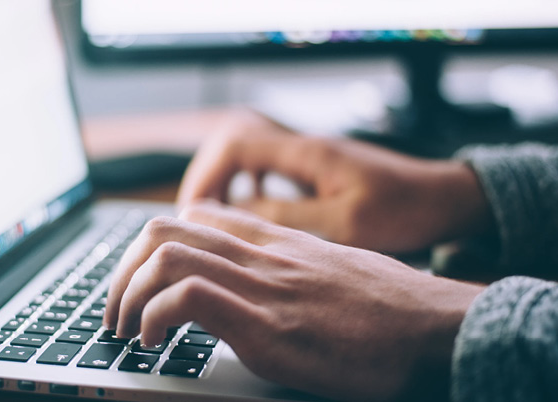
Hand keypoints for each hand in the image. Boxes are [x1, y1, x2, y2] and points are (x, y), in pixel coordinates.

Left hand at [105, 201, 483, 401]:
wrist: (440, 329)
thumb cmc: (395, 310)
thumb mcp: (335, 273)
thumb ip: (292, 269)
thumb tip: (266, 288)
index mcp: (278, 242)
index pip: (196, 216)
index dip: (154, 245)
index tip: (143, 281)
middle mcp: (263, 254)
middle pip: (165, 228)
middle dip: (123, 270)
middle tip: (116, 310)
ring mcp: (264, 286)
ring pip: (165, 255)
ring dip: (127, 294)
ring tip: (125, 330)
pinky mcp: (269, 326)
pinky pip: (188, 298)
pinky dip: (154, 317)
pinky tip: (154, 343)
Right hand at [177, 111, 491, 252]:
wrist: (445, 199)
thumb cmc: (405, 210)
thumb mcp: (345, 223)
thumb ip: (289, 216)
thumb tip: (237, 215)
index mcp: (307, 153)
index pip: (235, 144)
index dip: (206, 174)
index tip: (194, 210)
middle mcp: (304, 147)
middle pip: (233, 144)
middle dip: (208, 178)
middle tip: (196, 217)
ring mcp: (310, 157)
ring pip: (248, 156)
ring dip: (226, 182)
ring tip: (215, 217)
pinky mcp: (318, 170)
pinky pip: (268, 169)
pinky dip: (249, 187)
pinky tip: (251, 213)